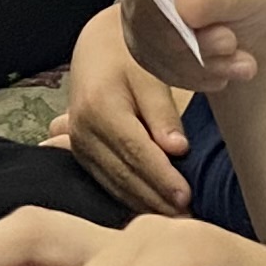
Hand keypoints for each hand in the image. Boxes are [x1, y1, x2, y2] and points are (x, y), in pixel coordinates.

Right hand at [49, 3, 194, 214]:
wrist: (96, 46)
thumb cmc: (130, 54)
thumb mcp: (151, 73)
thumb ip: (163, 113)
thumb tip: (177, 150)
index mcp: (100, 107)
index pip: (135, 151)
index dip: (162, 177)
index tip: (187, 195)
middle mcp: (83, 130)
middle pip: (124, 174)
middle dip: (156, 198)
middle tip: (187, 218)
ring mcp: (78, 145)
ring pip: (114, 184)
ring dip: (144, 204)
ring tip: (175, 219)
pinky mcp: (80, 154)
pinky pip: (107, 182)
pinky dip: (130, 198)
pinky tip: (153, 209)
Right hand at [120, 0, 265, 97]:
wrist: (261, 26)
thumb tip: (183, 1)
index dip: (163, 1)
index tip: (198, 24)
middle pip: (144, 12)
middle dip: (190, 40)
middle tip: (230, 43)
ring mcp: (139, 9)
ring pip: (152, 45)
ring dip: (200, 63)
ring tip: (241, 61)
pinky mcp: (144, 42)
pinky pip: (158, 67)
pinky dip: (195, 76)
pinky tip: (225, 71)